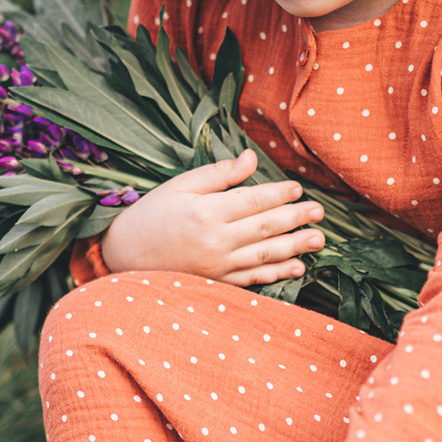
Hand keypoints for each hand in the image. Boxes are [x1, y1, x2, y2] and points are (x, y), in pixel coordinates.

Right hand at [101, 150, 325, 287]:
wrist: (122, 254)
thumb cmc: (151, 215)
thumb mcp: (180, 185)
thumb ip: (218, 174)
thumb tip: (251, 159)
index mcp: (205, 212)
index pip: (253, 201)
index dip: (278, 194)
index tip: (297, 189)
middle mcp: (214, 240)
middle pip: (265, 227)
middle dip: (296, 218)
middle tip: (319, 212)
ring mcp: (216, 265)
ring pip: (265, 255)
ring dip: (295, 247)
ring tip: (318, 239)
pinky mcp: (215, 282)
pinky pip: (252, 278)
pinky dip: (275, 274)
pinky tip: (296, 268)